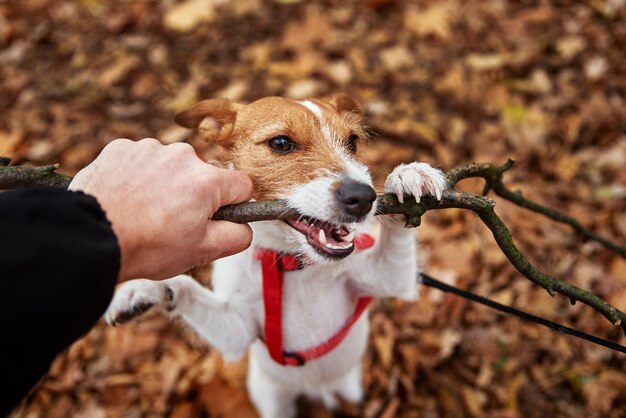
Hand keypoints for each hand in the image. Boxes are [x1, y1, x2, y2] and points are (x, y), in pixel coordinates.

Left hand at [69, 138, 252, 280]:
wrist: (92, 237)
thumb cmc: (148, 246)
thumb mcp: (202, 252)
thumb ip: (236, 237)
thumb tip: (246, 227)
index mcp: (207, 181)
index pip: (242, 185)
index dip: (233, 205)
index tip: (215, 219)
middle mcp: (182, 156)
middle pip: (204, 175)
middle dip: (195, 196)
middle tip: (172, 223)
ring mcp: (150, 149)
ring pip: (172, 167)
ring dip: (165, 184)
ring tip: (144, 212)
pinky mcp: (121, 148)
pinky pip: (142, 160)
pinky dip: (138, 176)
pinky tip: (127, 198)